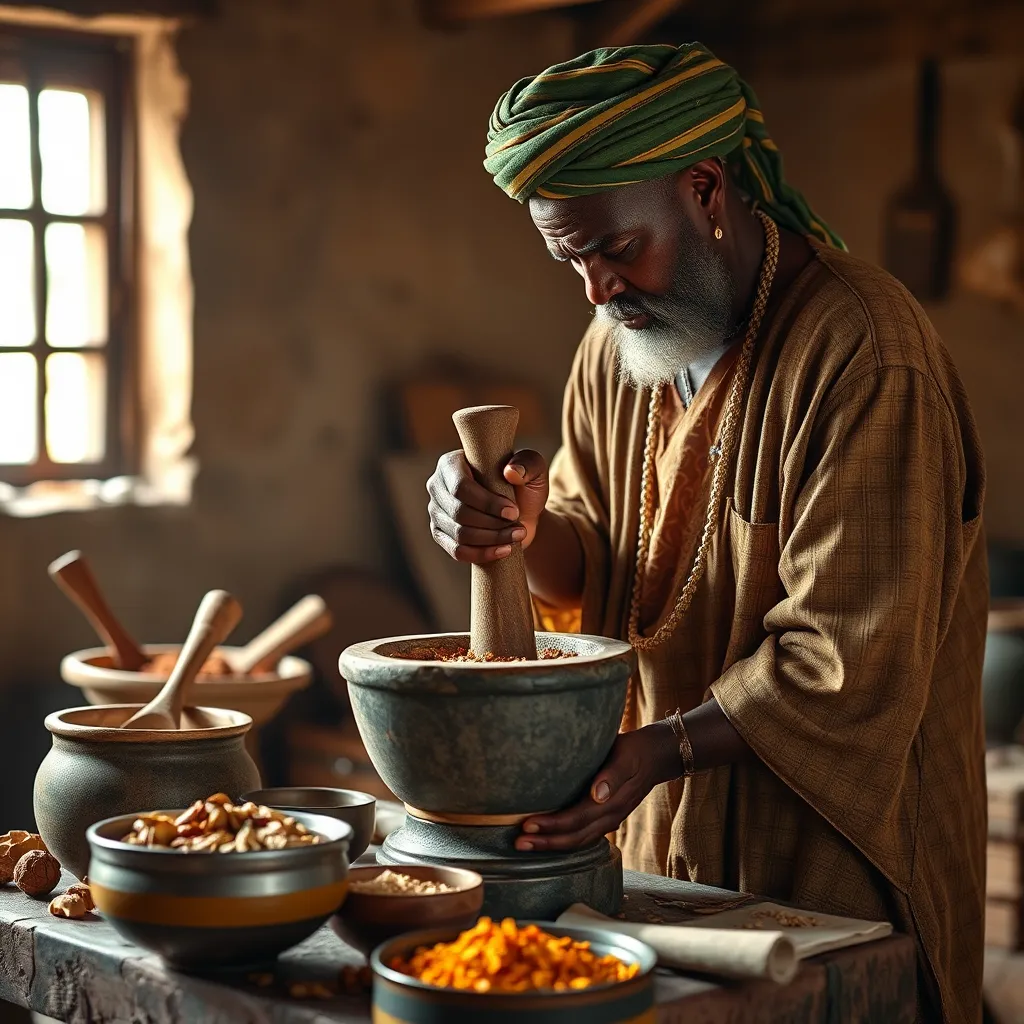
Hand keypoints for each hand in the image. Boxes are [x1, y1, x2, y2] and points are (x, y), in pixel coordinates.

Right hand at [426, 448, 548, 563]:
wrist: (521, 513)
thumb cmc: (523, 485)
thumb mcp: (533, 469)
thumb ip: (527, 464)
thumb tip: (510, 472)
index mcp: (452, 463)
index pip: (461, 487)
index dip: (487, 503)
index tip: (512, 512)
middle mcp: (438, 486)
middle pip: (459, 512)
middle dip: (492, 523)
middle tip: (518, 528)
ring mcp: (436, 512)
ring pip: (459, 534)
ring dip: (492, 539)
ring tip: (516, 536)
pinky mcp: (441, 535)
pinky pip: (457, 551)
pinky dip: (482, 554)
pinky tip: (504, 550)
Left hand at [515, 721, 680, 851]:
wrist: (657, 756)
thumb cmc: (636, 751)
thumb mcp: (626, 756)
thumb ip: (612, 775)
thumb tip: (597, 795)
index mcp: (612, 803)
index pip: (576, 820)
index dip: (551, 825)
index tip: (527, 825)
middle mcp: (610, 817)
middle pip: (574, 838)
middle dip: (545, 842)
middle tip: (517, 843)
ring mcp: (609, 820)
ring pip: (578, 841)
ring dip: (552, 845)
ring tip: (525, 845)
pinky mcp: (607, 817)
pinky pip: (583, 836)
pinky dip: (564, 840)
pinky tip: (548, 839)